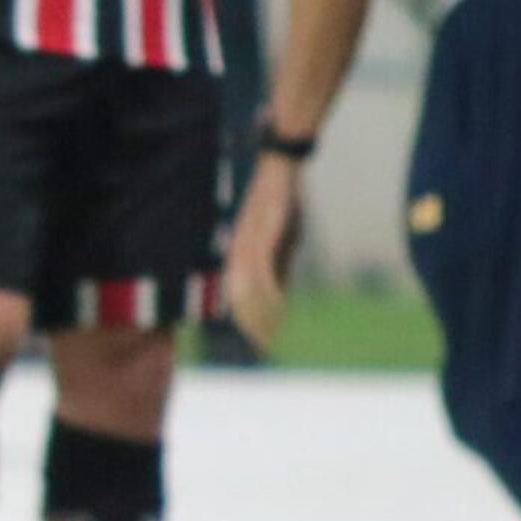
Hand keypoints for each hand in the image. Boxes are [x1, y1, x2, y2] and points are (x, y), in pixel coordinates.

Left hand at [222, 150, 303, 352]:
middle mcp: (239, 253)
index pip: (239, 297)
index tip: (262, 343)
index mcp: (241, 256)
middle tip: (267, 348)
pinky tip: (278, 305)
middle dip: (254, 325)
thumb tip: (281, 293)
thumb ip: (279, 266)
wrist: (279, 172)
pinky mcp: (262, 236)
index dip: (249, 322)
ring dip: (261, 313)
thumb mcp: (282, 242)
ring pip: (248, 288)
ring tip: (273, 333)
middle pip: (240, 298)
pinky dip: (270, 290)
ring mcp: (248, 244)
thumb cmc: (281, 207)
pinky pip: (263, 270)